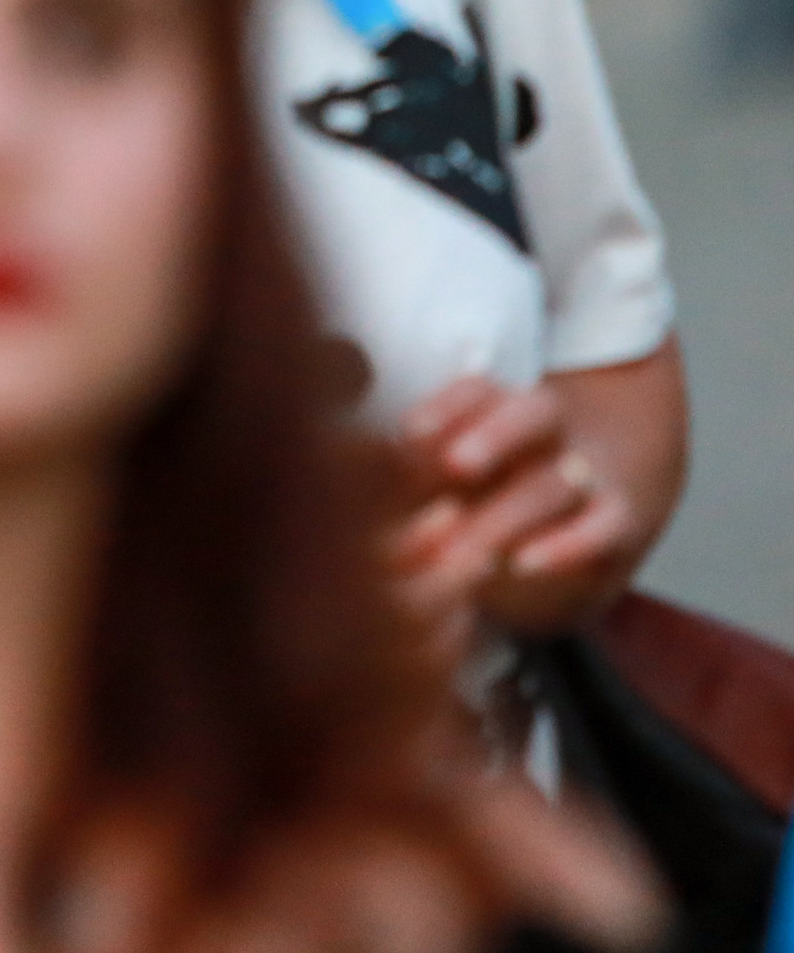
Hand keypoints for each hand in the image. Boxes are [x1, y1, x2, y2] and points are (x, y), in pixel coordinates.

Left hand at [391, 375, 642, 640]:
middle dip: (494, 435)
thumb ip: (403, 464)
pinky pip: (603, 528)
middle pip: (534, 412)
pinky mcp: (614, 523)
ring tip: (470, 542)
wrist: (578, 517)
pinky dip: (568, 546)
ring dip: (514, 509)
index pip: (480, 389)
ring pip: (562, 479)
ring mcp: (584, 473)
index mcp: (498, 405)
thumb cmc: (481, 489)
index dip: (446, 407)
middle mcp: (547, 430)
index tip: (408, 434)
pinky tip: (523, 563)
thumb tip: (338, 461)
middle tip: (454, 466)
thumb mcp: (440, 469)